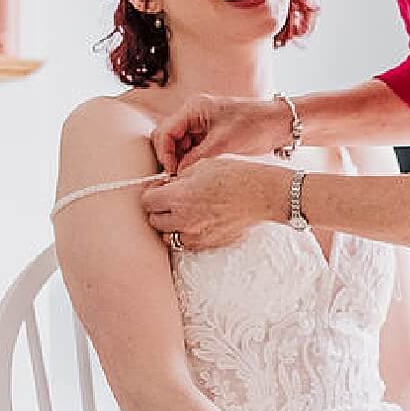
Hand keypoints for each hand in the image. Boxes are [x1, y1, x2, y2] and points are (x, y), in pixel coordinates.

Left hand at [140, 157, 289, 251]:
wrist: (262, 194)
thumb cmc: (236, 176)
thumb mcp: (202, 166)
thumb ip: (180, 178)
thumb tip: (169, 185)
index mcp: (179, 197)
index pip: (147, 202)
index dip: (151, 194)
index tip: (158, 189)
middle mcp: (184, 220)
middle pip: (154, 221)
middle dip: (159, 209)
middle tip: (169, 200)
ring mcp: (196, 235)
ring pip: (168, 236)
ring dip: (171, 226)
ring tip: (183, 213)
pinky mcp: (209, 244)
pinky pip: (187, 244)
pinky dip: (186, 235)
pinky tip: (197, 222)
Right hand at [151, 93, 293, 172]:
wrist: (281, 125)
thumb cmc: (257, 125)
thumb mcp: (223, 144)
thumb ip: (196, 159)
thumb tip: (178, 175)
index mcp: (194, 108)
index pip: (165, 131)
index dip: (165, 154)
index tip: (172, 172)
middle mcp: (195, 114)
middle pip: (169, 138)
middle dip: (171, 158)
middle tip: (179, 177)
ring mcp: (202, 125)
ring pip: (180, 146)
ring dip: (182, 161)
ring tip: (190, 177)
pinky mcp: (211, 135)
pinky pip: (193, 150)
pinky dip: (192, 161)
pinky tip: (199, 172)